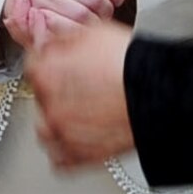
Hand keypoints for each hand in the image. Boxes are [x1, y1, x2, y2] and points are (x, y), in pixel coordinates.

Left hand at [29, 19, 136, 168]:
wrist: (159, 95)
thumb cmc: (130, 64)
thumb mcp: (93, 33)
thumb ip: (63, 39)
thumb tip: (50, 41)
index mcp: (46, 74)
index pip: (33, 65)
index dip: (47, 60)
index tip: (54, 61)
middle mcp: (50, 107)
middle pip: (41, 99)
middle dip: (53, 91)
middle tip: (73, 86)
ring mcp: (64, 135)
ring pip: (46, 132)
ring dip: (56, 123)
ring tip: (74, 115)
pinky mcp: (82, 157)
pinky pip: (62, 160)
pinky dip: (66, 151)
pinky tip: (78, 140)